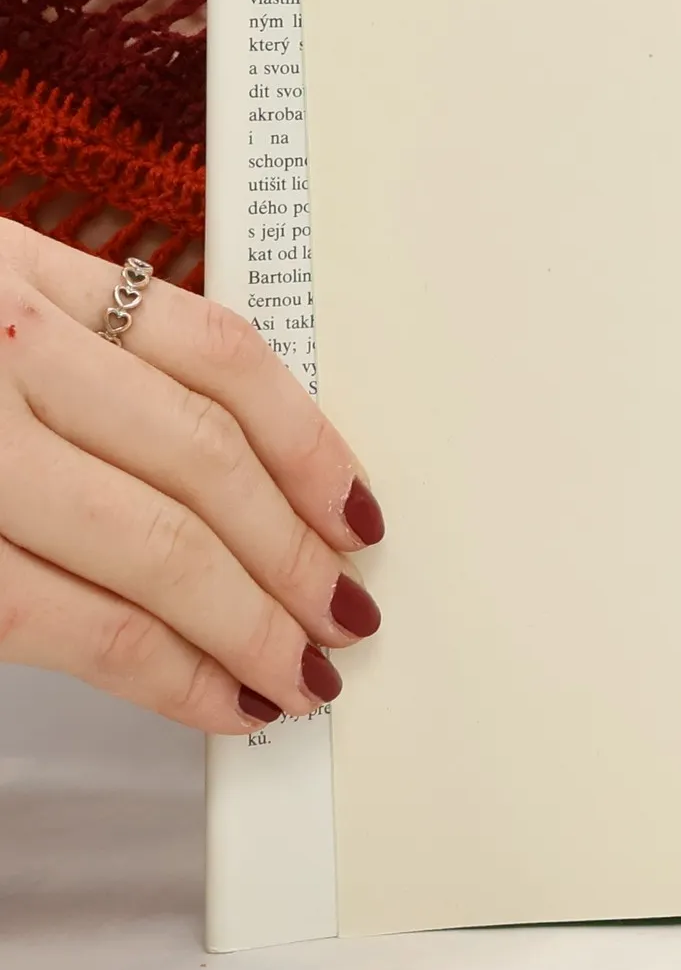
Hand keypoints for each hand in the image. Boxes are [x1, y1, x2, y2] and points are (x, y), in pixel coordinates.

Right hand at [0, 223, 382, 733]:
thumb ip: (78, 352)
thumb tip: (231, 455)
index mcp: (12, 273)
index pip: (218, 353)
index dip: (311, 442)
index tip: (358, 508)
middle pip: (201, 459)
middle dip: (292, 553)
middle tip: (342, 613)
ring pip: (153, 543)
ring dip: (250, 620)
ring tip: (301, 667)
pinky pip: (68, 623)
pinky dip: (162, 670)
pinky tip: (212, 695)